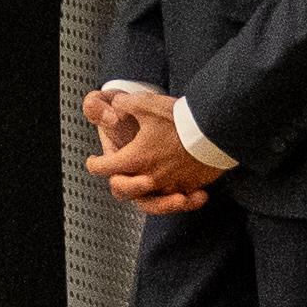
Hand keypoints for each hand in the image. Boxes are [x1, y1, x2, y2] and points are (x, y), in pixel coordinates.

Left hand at [86, 85, 213, 215]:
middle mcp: (151, 176)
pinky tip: (182, 194)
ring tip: (146, 189)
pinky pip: (179, 200)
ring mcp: (171, 185)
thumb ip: (125, 104)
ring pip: (150, 202)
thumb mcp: (145, 104)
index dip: (94, 164)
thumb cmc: (179, 120)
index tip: (94, 161)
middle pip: (122, 191)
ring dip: (145, 197)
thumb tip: (117, 103)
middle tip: (116, 176)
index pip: (105, 168)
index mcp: (136, 158)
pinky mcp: (190, 186)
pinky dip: (178, 199)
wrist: (213, 129)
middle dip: (116, 183)